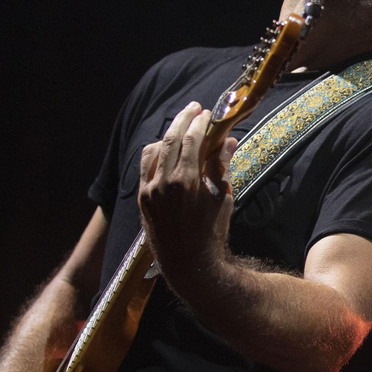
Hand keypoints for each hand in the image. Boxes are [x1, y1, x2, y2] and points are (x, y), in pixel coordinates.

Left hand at [138, 102, 238, 288]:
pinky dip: (155, 152)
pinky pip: (145, 166)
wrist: (187, 264)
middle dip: (184, 120)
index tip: (209, 113)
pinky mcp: (142, 197)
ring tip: (181, 125)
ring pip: (154, 149)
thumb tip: (229, 142)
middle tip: (195, 108)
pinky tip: (165, 148)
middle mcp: (163, 182)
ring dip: (168, 134)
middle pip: (171, 139)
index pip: (191, 140)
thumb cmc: (210, 233)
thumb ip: (221, 167)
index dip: (200, 123)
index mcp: (185, 181)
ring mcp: (149, 189)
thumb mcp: (221, 199)